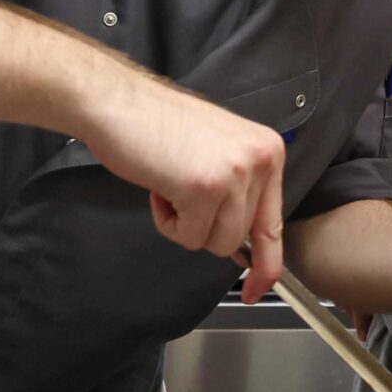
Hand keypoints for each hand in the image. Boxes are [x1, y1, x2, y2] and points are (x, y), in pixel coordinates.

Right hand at [79, 70, 287, 298]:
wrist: (117, 103)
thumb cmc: (158, 126)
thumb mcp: (218, 152)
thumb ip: (240, 192)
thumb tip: (246, 249)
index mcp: (268, 151)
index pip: (274, 225)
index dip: (266, 265)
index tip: (257, 289)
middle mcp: (260, 161)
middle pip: (239, 239)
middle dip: (204, 227)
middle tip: (180, 190)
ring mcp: (234, 174)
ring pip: (216, 243)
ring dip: (186, 225)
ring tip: (170, 185)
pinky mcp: (204, 188)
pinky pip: (188, 237)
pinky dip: (167, 222)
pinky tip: (160, 186)